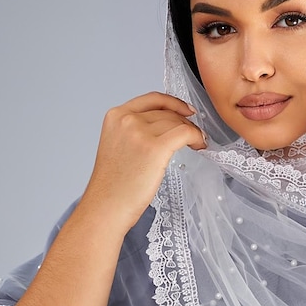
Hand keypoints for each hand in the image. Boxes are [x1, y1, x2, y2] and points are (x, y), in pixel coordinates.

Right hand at [80, 91, 205, 233]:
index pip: (151, 99)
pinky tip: (199, 145)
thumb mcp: (117, 146)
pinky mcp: (156, 148)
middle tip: (193, 134)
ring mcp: (141, 132)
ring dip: (192, 131)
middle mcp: (127, 120)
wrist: (107, 206)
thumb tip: (164, 126)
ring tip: (197, 143)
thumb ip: (134, 130)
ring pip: (178, 122)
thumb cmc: (113, 185)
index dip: (173, 103)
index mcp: (115, 116)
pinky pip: (185, 133)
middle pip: (167, 112)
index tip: (186, 110)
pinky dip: (196, 136)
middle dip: (184, 122)